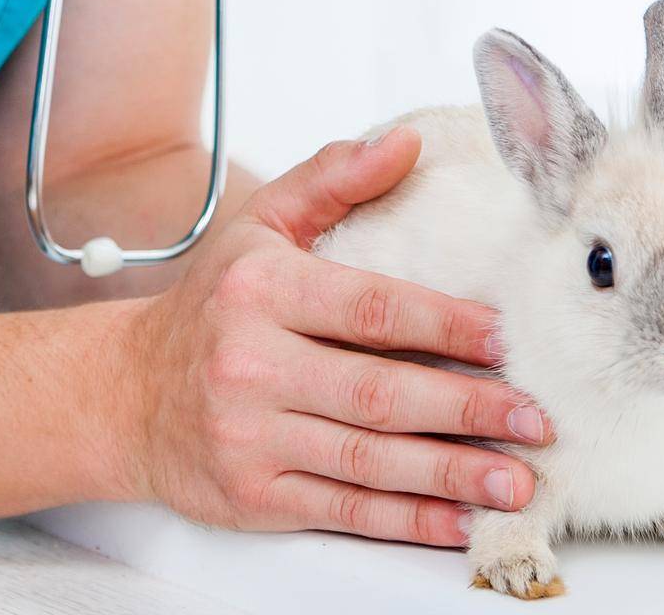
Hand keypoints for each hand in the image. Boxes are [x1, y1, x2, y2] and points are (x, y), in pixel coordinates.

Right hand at [118, 127, 555, 546]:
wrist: (127, 391)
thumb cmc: (212, 304)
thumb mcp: (260, 226)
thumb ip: (333, 180)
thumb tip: (406, 143)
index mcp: (260, 288)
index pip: (370, 308)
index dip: (447, 325)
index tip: (508, 340)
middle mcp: (250, 362)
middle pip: (379, 392)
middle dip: (467, 409)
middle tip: (537, 419)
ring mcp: (249, 435)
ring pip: (368, 460)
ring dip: (451, 474)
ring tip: (516, 478)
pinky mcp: (252, 495)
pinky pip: (342, 510)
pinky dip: (406, 520)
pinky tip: (456, 520)